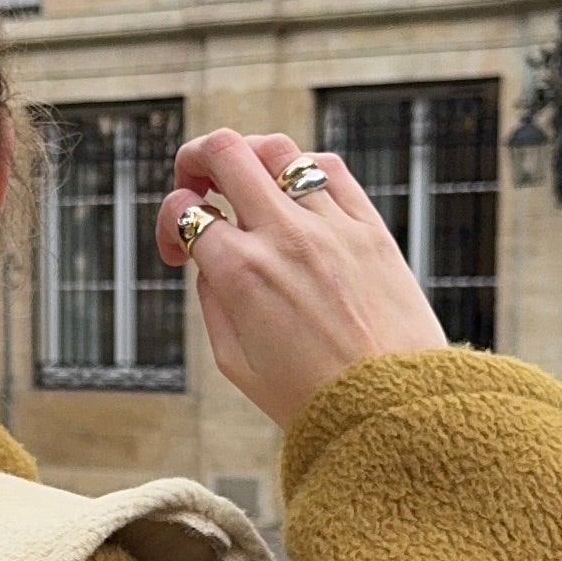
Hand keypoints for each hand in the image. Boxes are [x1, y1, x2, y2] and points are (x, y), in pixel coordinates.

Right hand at [154, 129, 446, 430]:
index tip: (180, 247)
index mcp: (242, 274)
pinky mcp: (370, 228)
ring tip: (245, 182)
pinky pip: (330, 169)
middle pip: (225, 152)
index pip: (185, 212)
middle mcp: (284, 238)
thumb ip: (212, 302)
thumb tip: (209, 259)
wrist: (392, 410)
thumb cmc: (314, 399)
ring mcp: (331, 226)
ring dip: (247, 156)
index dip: (168, 223)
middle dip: (194, 159)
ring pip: (277, 149)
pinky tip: (297, 193)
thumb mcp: (236, 364)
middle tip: (195, 183)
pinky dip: (302, 168)